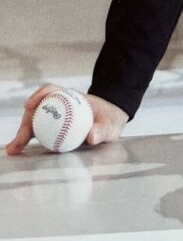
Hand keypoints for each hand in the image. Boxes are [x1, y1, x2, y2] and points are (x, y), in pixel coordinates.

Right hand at [5, 83, 128, 155]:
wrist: (111, 123)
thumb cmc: (111, 120)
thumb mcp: (111, 124)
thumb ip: (103, 129)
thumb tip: (92, 137)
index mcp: (72, 98)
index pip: (52, 90)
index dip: (40, 96)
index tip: (30, 106)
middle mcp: (60, 104)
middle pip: (38, 108)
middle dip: (25, 122)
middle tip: (19, 141)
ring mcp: (55, 116)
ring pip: (34, 120)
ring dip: (22, 133)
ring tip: (13, 149)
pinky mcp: (53, 127)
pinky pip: (38, 130)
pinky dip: (27, 138)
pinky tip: (18, 150)